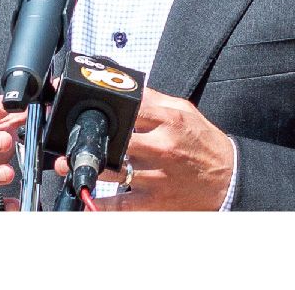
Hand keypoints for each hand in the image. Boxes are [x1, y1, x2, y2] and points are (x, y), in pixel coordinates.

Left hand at [54, 88, 234, 210]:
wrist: (229, 180)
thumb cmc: (205, 144)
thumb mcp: (185, 112)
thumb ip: (154, 100)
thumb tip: (126, 89)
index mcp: (169, 120)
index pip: (128, 106)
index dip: (99, 103)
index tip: (76, 103)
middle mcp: (162, 147)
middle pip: (115, 138)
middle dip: (89, 136)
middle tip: (67, 136)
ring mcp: (156, 177)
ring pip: (112, 171)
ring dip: (85, 166)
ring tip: (65, 163)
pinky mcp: (154, 203)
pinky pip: (120, 206)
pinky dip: (99, 205)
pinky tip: (84, 198)